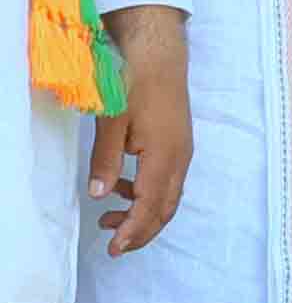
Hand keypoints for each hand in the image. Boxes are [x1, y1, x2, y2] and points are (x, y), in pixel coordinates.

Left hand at [89, 5, 190, 256]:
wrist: (160, 54)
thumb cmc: (135, 83)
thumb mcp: (112, 122)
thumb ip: (106, 161)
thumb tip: (98, 195)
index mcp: (165, 156)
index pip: (151, 206)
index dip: (133, 230)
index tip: (114, 248)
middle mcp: (180, 158)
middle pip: (166, 208)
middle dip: (142, 232)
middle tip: (114, 246)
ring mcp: (182, 151)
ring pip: (169, 196)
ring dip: (143, 214)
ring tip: (109, 217)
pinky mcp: (178, 143)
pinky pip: (168, 181)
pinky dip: (147, 195)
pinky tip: (123, 188)